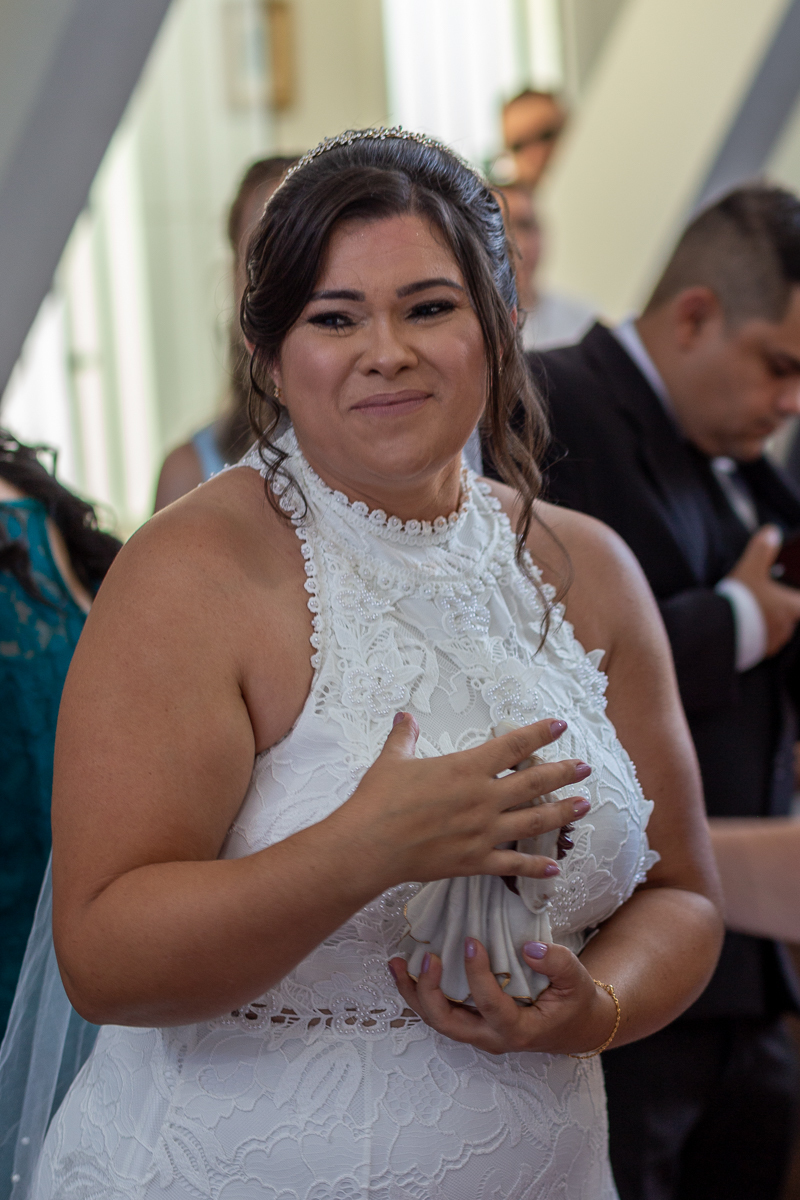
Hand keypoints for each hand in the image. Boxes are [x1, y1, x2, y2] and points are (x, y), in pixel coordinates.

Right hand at [332, 714, 591, 892]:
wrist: (369, 845)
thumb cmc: (379, 799)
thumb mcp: (392, 760)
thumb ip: (405, 737)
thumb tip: (404, 717)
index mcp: (466, 768)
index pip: (513, 746)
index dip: (540, 734)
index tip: (560, 726)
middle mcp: (483, 798)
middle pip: (533, 783)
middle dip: (563, 772)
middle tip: (585, 767)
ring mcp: (483, 832)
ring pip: (533, 821)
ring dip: (562, 813)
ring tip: (583, 805)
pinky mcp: (475, 861)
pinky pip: (512, 865)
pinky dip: (535, 866)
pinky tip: (554, 867)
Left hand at [389, 938, 617, 1055]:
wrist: (575, 1025)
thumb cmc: (574, 1001)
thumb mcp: (576, 980)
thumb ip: (557, 962)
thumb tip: (529, 947)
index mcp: (518, 1030)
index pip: (490, 1004)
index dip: (477, 974)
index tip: (471, 940)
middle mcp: (491, 1037)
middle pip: (448, 1023)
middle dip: (429, 992)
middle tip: (426, 958)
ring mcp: (477, 1032)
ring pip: (436, 1020)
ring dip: (414, 993)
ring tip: (396, 963)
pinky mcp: (471, 1022)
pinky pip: (439, 1011)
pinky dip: (420, 991)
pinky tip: (407, 968)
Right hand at [728, 525, 799, 655]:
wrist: (720, 631)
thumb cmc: (741, 600)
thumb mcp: (751, 568)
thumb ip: (762, 549)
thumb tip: (772, 532)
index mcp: (792, 607)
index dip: (797, 597)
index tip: (792, 595)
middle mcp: (788, 627)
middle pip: (791, 615)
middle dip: (781, 607)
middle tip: (766, 598)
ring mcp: (774, 642)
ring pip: (778, 629)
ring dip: (769, 622)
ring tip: (752, 615)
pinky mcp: (760, 653)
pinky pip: (763, 643)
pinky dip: (757, 636)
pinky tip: (744, 629)